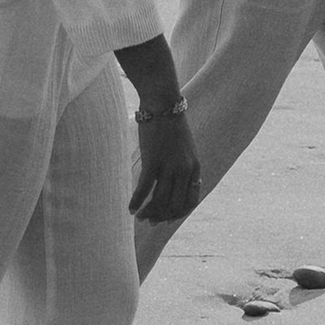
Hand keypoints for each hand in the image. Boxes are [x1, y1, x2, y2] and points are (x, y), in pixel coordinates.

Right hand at [129, 93, 202, 227]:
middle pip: (174, 205)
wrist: (162, 103)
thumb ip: (182, 166)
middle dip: (161, 217)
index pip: (191, 201)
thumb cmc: (170, 125)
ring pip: (160, 201)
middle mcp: (185, 170)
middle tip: (149, 221)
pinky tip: (130, 208)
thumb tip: (172, 183)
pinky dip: (136, 201)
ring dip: (148, 213)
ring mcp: (170, 166)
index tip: (166, 219)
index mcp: (195, 167)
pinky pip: (145, 190)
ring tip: (139, 216)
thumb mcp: (184, 148)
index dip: (178, 214)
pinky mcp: (153, 161)